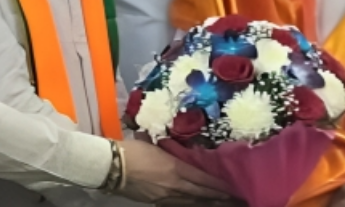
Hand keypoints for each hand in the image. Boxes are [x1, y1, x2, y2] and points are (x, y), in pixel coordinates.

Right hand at [114, 140, 234, 204]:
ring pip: (190, 202)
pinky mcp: (154, 202)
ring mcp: (164, 197)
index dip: (220, 186)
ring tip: (217, 202)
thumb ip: (172, 151)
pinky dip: (188, 203)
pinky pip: (177, 204)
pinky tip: (192, 203)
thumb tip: (180, 151)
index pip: (204, 180)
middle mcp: (175, 186)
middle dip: (218, 197)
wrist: (110, 166)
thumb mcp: (155, 145)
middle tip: (233, 199)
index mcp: (176, 169)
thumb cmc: (132, 150)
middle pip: (201, 194)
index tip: (234, 188)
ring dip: (205, 202)